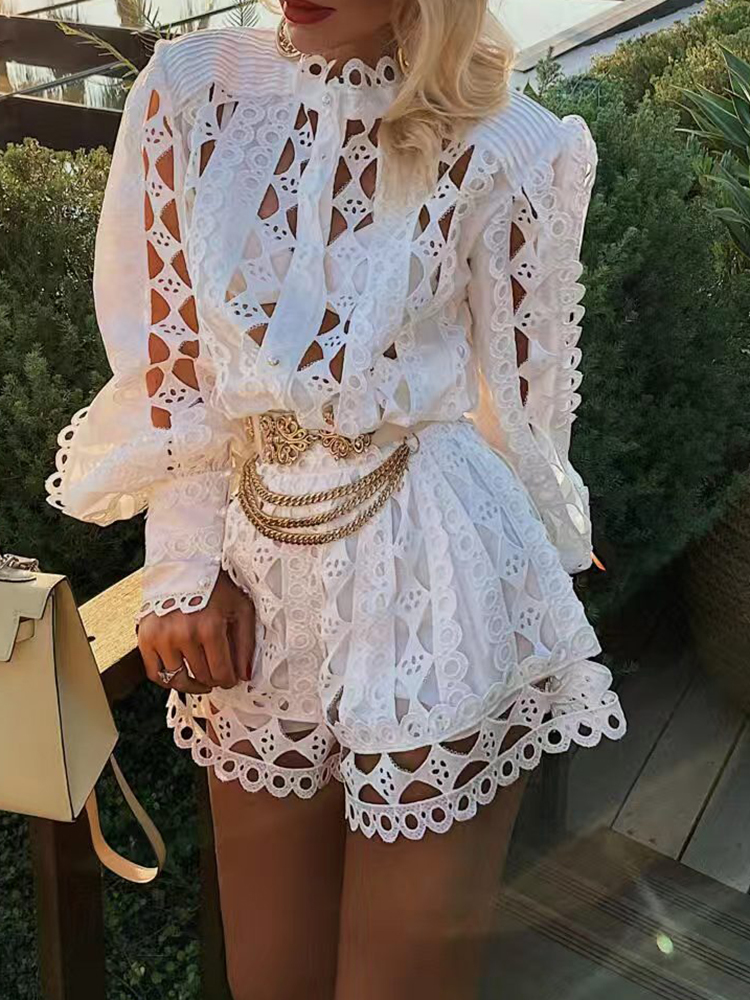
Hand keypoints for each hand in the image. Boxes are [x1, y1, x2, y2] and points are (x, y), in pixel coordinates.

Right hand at [138, 571, 255, 693]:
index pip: (221, 673)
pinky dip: (167, 680)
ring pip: (178, 679)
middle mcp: (184, 634)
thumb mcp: (240, 609)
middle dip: (213, 679)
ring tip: (200, 677)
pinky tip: (179, 674)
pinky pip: (154, 673)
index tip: (230, 678)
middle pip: (201, 676)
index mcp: (210, 627)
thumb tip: (244, 675)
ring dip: (192, 683)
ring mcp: (162, 637)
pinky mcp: (146, 637)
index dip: (229, 680)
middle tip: (217, 674)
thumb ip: (246, 643)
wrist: (184, 566)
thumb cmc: (215, 587)